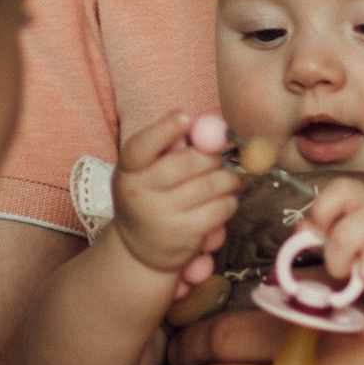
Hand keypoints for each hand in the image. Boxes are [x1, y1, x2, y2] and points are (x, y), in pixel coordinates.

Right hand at [110, 111, 244, 288]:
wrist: (140, 248)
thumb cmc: (149, 196)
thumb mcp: (145, 171)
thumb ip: (169, 148)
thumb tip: (211, 127)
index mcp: (128, 170)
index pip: (141, 147)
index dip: (163, 130)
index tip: (184, 116)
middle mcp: (140, 194)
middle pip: (187, 163)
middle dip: (214, 155)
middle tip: (225, 154)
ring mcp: (162, 217)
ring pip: (210, 186)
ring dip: (230, 177)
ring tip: (235, 176)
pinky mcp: (184, 236)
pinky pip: (220, 209)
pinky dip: (231, 199)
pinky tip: (228, 197)